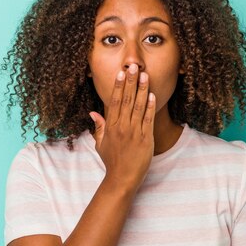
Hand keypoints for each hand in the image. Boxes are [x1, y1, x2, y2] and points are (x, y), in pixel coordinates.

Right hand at [89, 63, 155, 189]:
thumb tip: (92, 113)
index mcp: (111, 127)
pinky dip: (150, 106)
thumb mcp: (100, 144)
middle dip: (131, 82)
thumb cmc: (112, 161)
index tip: (121, 73)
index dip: (118, 87)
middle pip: (127, 100)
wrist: (122, 179)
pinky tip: (152, 95)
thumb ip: (98, 127)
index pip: (115, 102)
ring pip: (138, 107)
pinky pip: (148, 119)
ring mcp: (134, 133)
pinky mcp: (146, 139)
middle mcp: (122, 127)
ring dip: (142, 90)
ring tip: (145, 75)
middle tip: (134, 67)